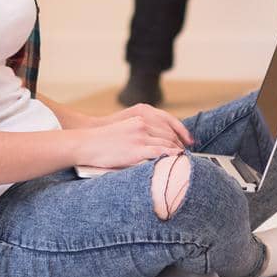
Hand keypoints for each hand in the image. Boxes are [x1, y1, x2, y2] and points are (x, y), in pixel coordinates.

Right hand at [76, 104, 193, 169]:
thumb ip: (140, 130)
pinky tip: (177, 160)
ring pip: (167, 142)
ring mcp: (140, 136)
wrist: (87, 143)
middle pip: (170, 133)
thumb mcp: (125, 127)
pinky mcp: (137, 149)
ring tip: (185, 159)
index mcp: (140, 115)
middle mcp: (143, 123)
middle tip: (188, 152)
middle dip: (180, 143)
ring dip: (178, 151)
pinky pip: (160, 152)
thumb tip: (155, 142)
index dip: (181, 131)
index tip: (189, 140)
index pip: (168, 121)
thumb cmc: (103, 139)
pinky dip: (171, 156)